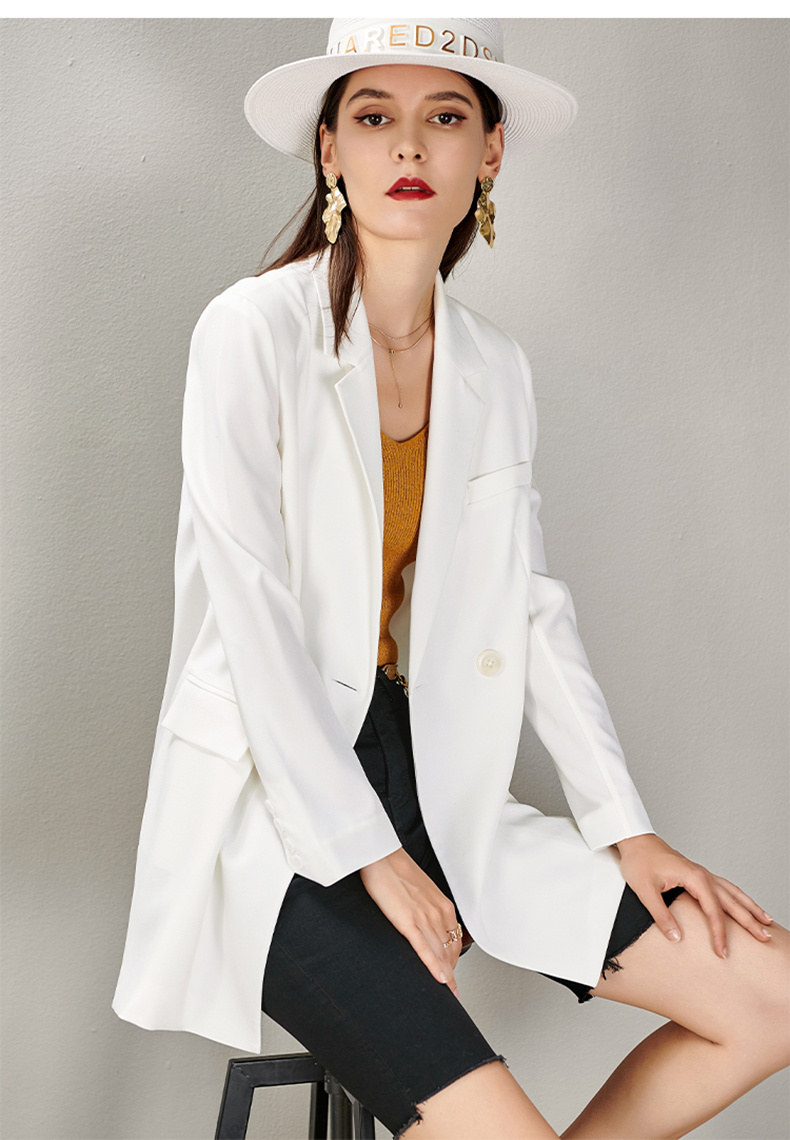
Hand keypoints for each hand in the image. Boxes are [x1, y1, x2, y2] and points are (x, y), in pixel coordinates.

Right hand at [360, 847, 462, 996]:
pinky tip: (439, 980)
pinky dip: (434, 967)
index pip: (454, 940)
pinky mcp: (409, 922)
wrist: (381, 857)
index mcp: (442, 905)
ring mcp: (425, 918)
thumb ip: (426, 908)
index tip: (452, 972)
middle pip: (450, 950)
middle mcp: (438, 912)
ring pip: (441, 954)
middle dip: (451, 972)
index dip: (453, 960)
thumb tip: (423, 922)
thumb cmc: (396, 870)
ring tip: (448, 992)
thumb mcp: (419, 891)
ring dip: (446, 976)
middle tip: (451, 989)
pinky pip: (425, 950)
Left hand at [614, 833, 773, 958]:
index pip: (713, 911)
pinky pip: (725, 886)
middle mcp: (702, 875)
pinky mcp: (698, 873)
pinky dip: (738, 896)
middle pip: (731, 902)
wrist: (635, 840)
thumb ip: (661, 915)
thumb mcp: (644, 891)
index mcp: (693, 878)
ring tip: (767, 921)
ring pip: (733, 892)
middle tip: (765, 938)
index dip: (719, 934)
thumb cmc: (639, 861)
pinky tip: (744, 903)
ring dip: (750, 907)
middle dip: (749, 921)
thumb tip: (676, 937)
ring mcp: (702, 873)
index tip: (723, 952)